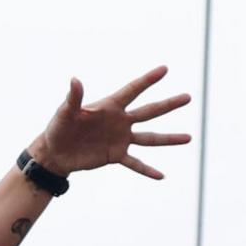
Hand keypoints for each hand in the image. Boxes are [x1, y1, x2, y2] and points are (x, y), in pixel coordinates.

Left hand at [29, 67, 193, 179]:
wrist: (56, 151)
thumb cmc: (59, 127)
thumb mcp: (66, 112)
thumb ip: (74, 98)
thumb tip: (75, 79)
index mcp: (110, 106)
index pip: (133, 90)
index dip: (148, 80)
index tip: (164, 69)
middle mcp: (120, 121)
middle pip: (149, 111)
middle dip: (169, 105)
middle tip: (188, 97)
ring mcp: (120, 139)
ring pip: (150, 138)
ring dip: (169, 138)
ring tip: (189, 137)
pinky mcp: (116, 155)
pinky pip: (135, 163)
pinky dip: (148, 170)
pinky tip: (162, 176)